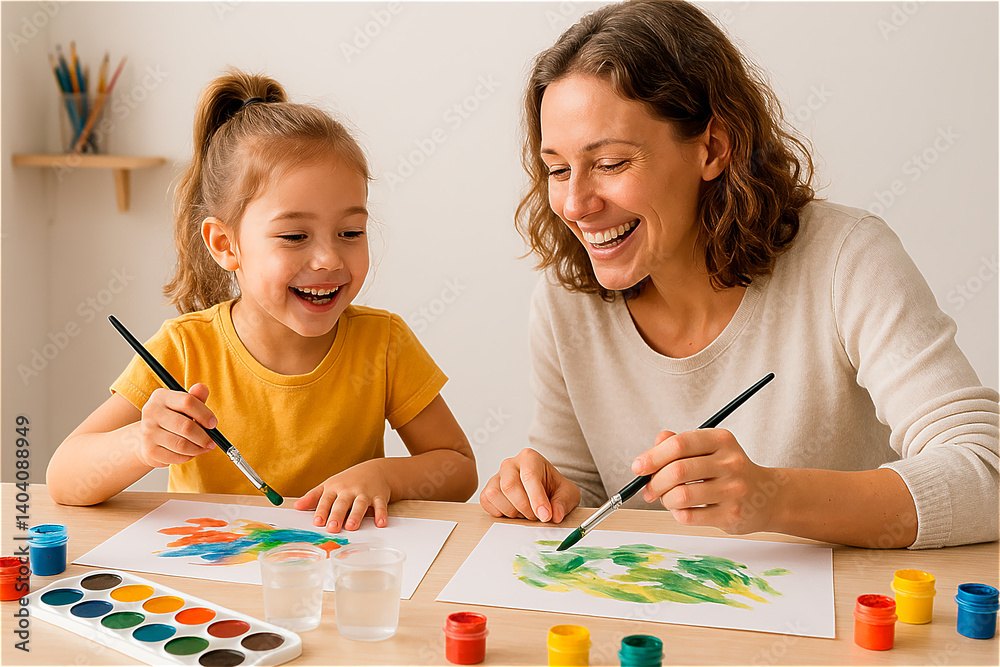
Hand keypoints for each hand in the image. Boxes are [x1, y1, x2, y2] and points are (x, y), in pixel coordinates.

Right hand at [135, 384, 216, 467]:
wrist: (148, 438)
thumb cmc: (172, 418)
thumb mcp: (183, 405)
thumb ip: (195, 397)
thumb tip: (202, 388)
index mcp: (161, 397)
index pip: (187, 402)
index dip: (205, 414)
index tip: (213, 424)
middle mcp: (151, 412)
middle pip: (186, 427)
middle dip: (204, 437)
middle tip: (212, 441)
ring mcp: (148, 432)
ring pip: (182, 445)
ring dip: (198, 448)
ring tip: (204, 447)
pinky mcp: (149, 451)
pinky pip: (176, 457)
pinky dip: (188, 456)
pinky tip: (191, 452)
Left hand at [293, 460, 390, 532]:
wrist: (375, 470)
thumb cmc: (348, 481)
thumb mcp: (329, 486)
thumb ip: (313, 497)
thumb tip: (296, 507)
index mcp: (335, 488)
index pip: (326, 500)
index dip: (321, 511)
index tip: (317, 522)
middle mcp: (349, 490)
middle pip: (342, 503)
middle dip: (337, 515)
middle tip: (332, 528)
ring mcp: (365, 493)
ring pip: (360, 504)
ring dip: (356, 515)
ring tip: (351, 526)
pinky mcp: (379, 496)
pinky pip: (380, 506)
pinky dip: (381, 514)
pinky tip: (380, 523)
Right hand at [480, 448, 580, 522]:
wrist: (544, 488)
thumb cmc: (553, 488)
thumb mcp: (568, 493)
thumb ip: (563, 502)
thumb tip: (555, 515)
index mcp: (530, 458)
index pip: (530, 477)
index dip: (537, 499)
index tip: (545, 516)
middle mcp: (511, 464)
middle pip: (509, 486)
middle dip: (524, 507)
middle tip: (536, 516)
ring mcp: (497, 475)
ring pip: (494, 494)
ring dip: (511, 511)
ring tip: (524, 513)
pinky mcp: (488, 488)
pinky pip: (486, 500)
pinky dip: (498, 511)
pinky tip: (512, 512)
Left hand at [631, 429, 778, 533]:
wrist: (768, 497)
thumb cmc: (729, 471)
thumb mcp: (710, 448)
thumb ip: (680, 444)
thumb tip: (653, 447)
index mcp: (721, 440)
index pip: (679, 444)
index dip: (652, 456)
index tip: (638, 467)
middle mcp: (730, 462)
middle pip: (677, 471)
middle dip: (654, 482)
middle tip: (648, 490)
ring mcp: (733, 490)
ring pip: (680, 496)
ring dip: (665, 500)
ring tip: (668, 499)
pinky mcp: (732, 515)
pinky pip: (689, 516)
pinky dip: (677, 514)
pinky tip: (683, 510)